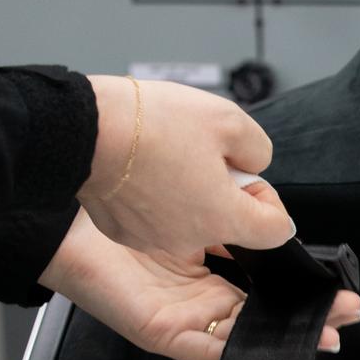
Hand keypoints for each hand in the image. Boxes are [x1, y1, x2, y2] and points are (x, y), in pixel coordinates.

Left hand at [39, 211, 359, 359]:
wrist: (69, 198)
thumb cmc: (128, 187)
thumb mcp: (202, 194)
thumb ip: (243, 211)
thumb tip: (277, 223)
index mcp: (210, 252)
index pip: (266, 276)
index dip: (300, 285)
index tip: (333, 289)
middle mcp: (197, 285)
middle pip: (262, 310)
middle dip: (304, 317)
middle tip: (341, 316)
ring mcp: (180, 311)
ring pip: (243, 334)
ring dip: (283, 340)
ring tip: (319, 338)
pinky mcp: (161, 329)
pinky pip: (204, 351)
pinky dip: (236, 355)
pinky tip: (267, 354)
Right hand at [79, 77, 294, 256]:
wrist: (83, 129)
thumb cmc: (150, 124)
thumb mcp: (228, 119)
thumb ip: (257, 150)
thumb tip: (254, 164)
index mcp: (222, 217)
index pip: (275, 231)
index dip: (269, 201)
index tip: (251, 180)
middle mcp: (189, 238)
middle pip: (227, 223)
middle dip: (223, 190)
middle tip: (203, 154)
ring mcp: (152, 240)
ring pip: (189, 220)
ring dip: (188, 192)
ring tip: (168, 155)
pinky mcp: (123, 231)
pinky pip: (153, 219)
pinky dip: (154, 197)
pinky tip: (143, 167)